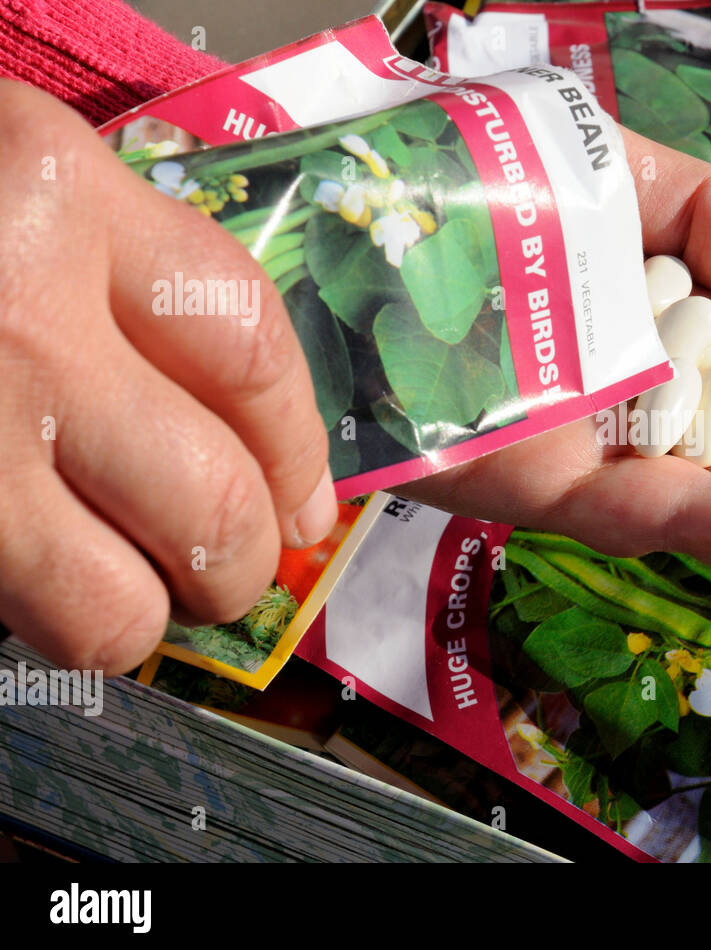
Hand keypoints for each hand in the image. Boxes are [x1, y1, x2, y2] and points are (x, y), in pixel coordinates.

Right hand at [0, 82, 334, 673]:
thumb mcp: (16, 194)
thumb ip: (133, 293)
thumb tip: (272, 470)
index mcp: (54, 195)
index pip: (251, 349)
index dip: (296, 447)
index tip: (307, 501)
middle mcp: (3, 315)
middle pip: (210, 500)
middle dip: (240, 562)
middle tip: (227, 568)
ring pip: (107, 610)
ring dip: (138, 620)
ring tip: (126, 591)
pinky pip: (5, 620)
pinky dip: (33, 621)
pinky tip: (23, 575)